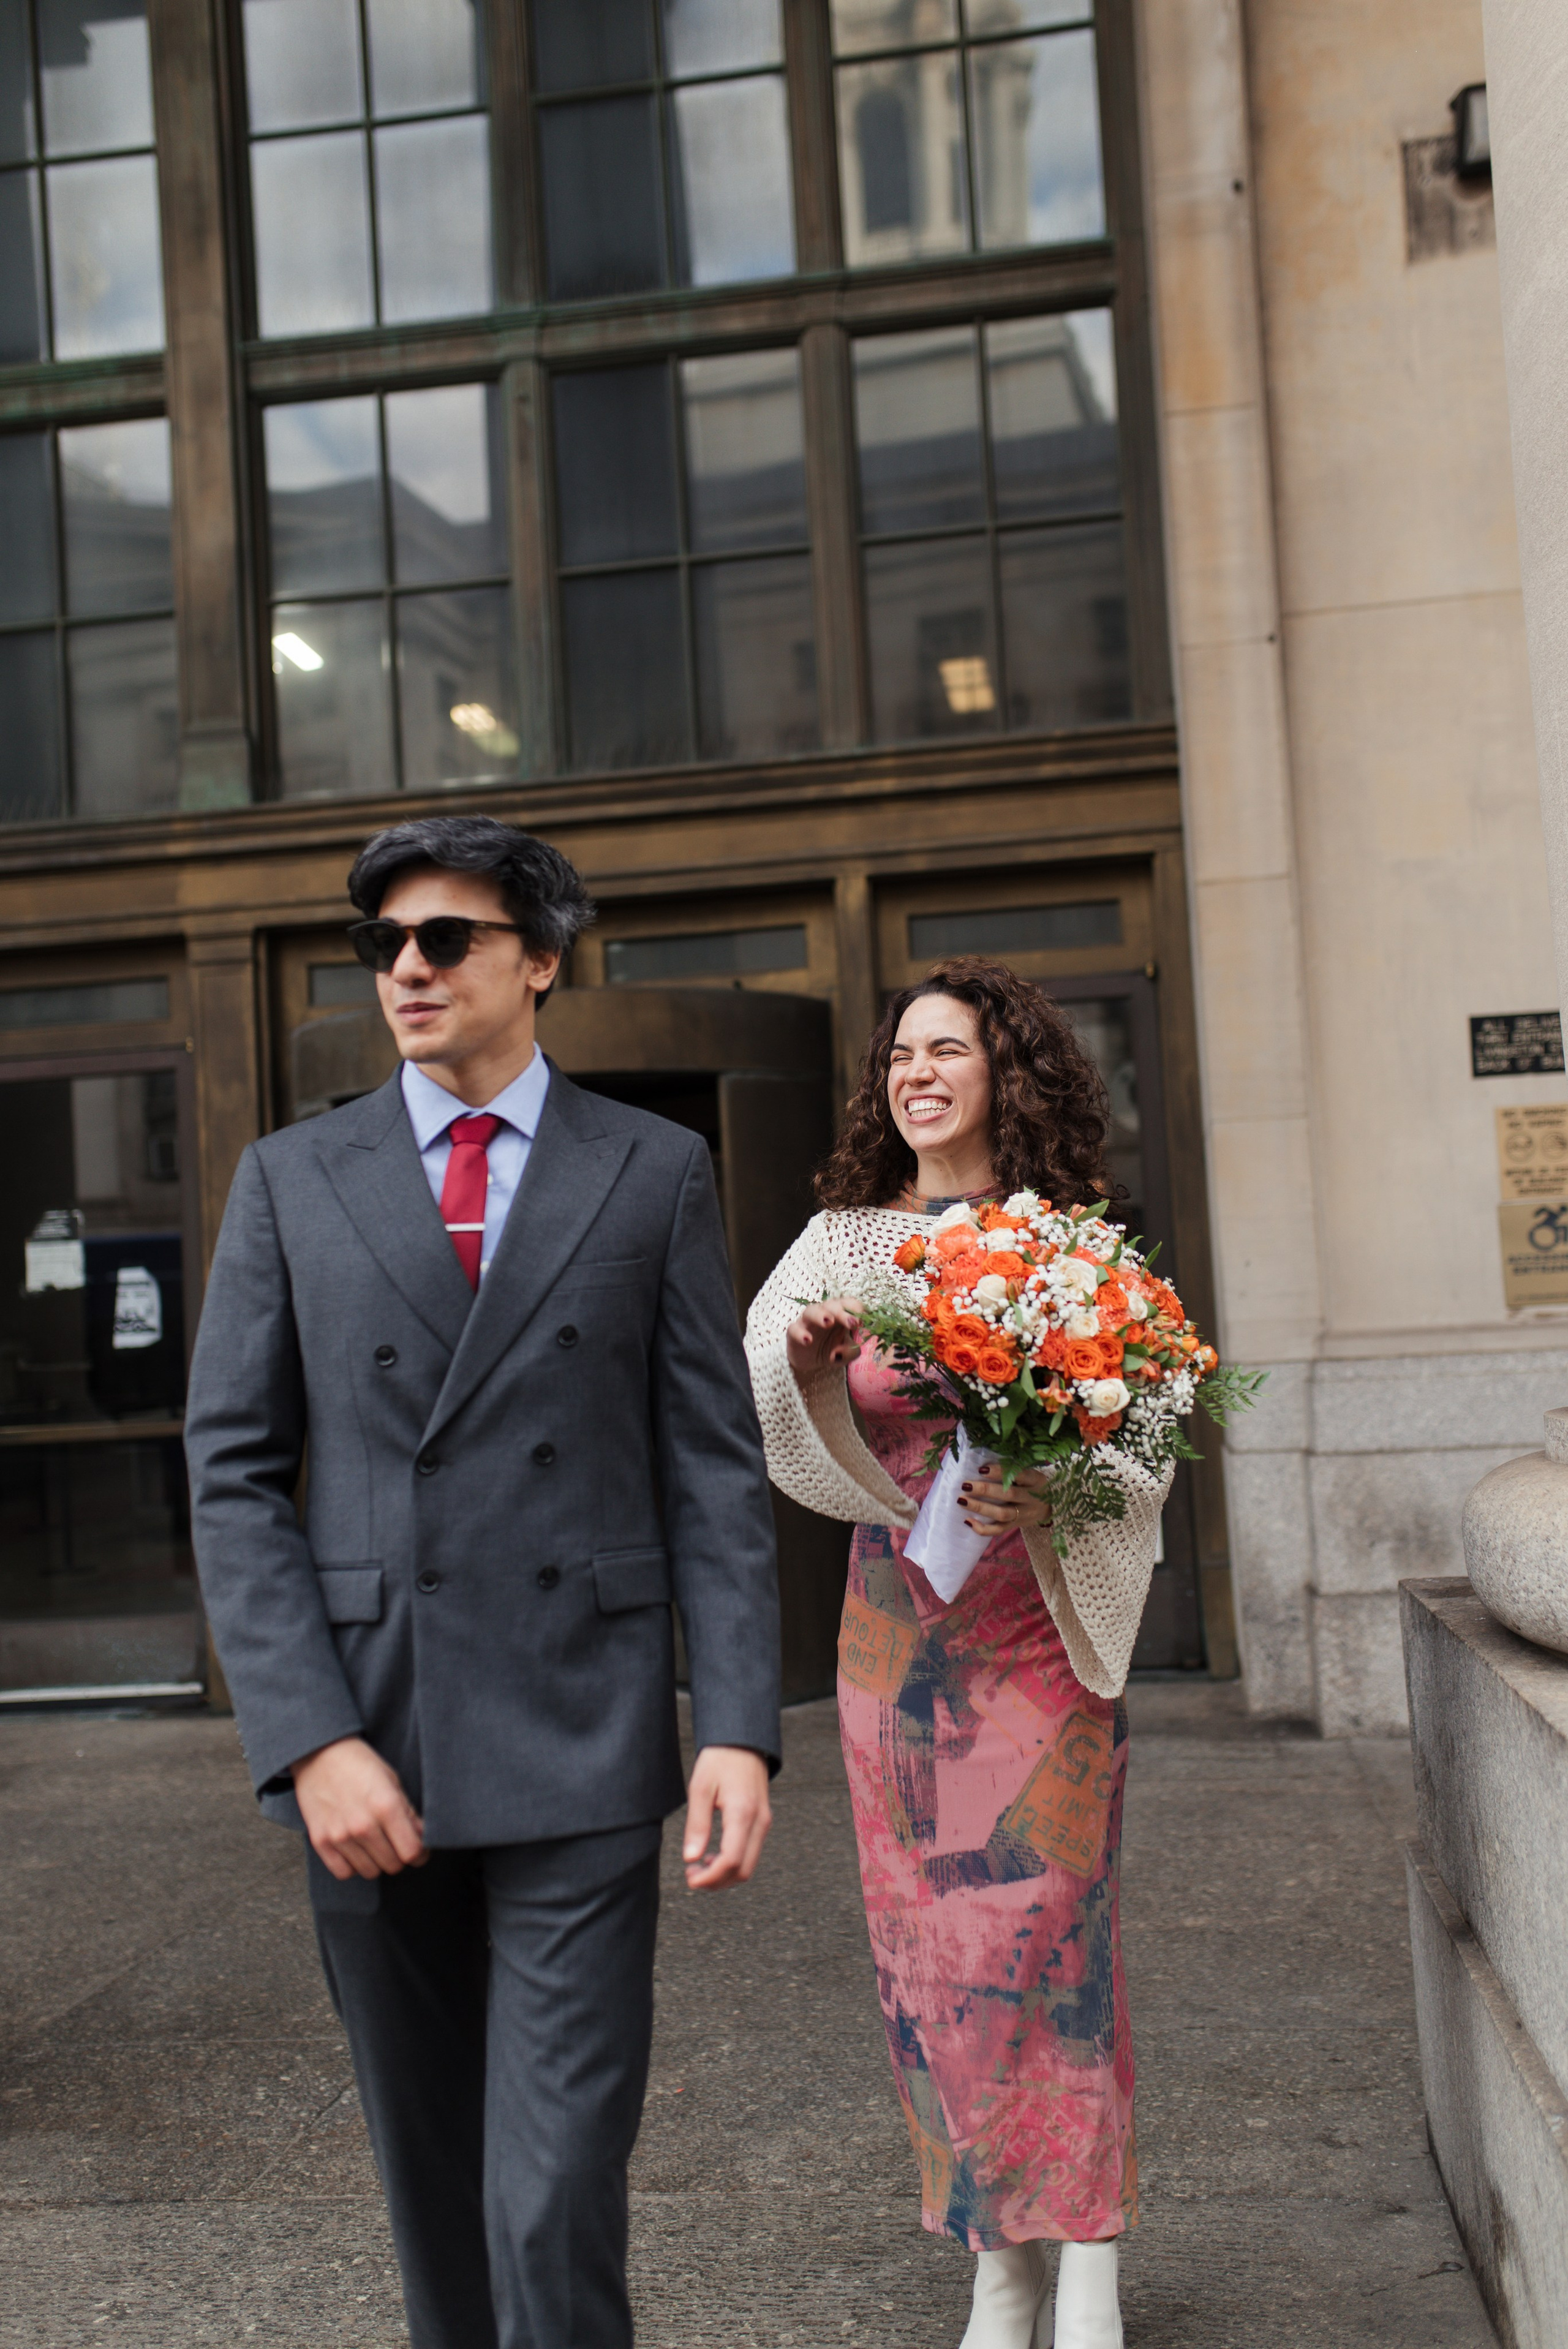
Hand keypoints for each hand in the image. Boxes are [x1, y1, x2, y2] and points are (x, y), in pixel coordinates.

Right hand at [294, 1735, 426, 1880]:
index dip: (420, 1854)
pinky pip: (344, 1873)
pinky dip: (352, 1866)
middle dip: (399, 1856)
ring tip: (374, 1843)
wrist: (318, 1753)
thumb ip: (409, 1812)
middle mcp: (363, 1825)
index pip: (412, 1851)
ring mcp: (339, 1836)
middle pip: (393, 1865)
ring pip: (370, 1872)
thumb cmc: (359, 1763)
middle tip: (395, 1843)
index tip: (419, 1850)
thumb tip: (422, 1839)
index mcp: (386, 1806)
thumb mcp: (392, 1780)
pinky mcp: (320, 1841)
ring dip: (377, 1862)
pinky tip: (355, 1849)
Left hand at [682, 1745, 770, 1890]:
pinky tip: (713, 1855)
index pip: (731, 1861)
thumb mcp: (700, 1788)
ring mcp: (764, 1822)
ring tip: (699, 1865)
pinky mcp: (762, 1821)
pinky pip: (751, 1853)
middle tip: (692, 1875)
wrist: (743, 1740)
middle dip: (717, 1881)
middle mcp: (759, 1822)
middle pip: (743, 1871)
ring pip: (748, 1866)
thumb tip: (690, 1858)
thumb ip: (697, 1825)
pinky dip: (732, 1863)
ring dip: (724, 1874)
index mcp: (743, 1813)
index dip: (710, 1877)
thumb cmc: (720, 1759)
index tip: (689, 1877)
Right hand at [786, 1296, 864, 1379]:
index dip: (855, 1309)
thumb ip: (851, 1351)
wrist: (811, 1363)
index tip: (862, 1322)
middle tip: (852, 1323)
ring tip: (828, 1322)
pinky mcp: (793, 1332)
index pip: (848, 1304)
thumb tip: (847, 1349)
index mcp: (839, 1315)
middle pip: (831, 1305)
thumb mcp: (846, 1354)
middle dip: (842, 1312)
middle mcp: (823, 1314)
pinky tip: (808, 1341)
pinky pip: (794, 1329)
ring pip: (811, 1311)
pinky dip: (800, 1333)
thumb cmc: (832, 1351)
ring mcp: (807, 1322)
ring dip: (820, 1315)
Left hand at [962, 1462, 1053, 1536]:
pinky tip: (968, 1521)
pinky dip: (983, 1528)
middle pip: (1009, 1495)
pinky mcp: (1016, 1525)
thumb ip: (1014, 1469)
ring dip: (980, 1508)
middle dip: (985, 1490)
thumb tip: (983, 1463)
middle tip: (966, 1485)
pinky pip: (999, 1530)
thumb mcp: (1031, 1473)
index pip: (1021, 1475)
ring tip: (962, 1500)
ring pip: (1002, 1514)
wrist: (1053, 1506)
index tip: (981, 1469)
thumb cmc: (1034, 1483)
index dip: (1001, 1472)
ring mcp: (1024, 1514)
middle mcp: (1032, 1498)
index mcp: (1036, 1480)